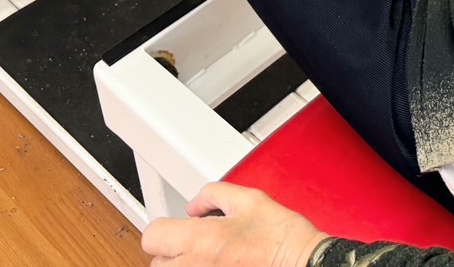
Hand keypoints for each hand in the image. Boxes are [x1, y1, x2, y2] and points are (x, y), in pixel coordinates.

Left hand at [143, 182, 327, 266]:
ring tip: (207, 256)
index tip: (174, 227)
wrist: (302, 263)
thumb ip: (214, 194)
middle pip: (156, 262)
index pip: (152, 236)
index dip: (163, 227)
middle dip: (172, 250)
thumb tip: (195, 206)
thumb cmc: (281, 237)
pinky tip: (219, 264)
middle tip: (194, 242)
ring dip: (182, 264)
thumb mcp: (249, 199)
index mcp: (201, 239)